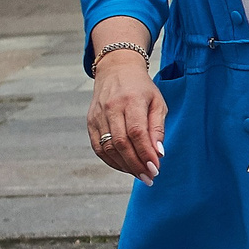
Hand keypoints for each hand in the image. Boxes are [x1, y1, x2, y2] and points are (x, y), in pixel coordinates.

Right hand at [87, 52, 166, 182]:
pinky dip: (111, 161)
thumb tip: (159, 153)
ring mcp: (98, 115)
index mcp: (131, 100)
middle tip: (149, 177)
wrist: (116, 71)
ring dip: (124, 165)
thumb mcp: (157, 102)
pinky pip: (98, 147)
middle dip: (136, 164)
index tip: (156, 168)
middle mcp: (111, 108)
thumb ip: (157, 128)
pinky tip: (124, 166)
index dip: (145, 153)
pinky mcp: (90, 122)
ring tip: (139, 175)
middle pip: (121, 143)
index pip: (137, 132)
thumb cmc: (142, 89)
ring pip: (108, 148)